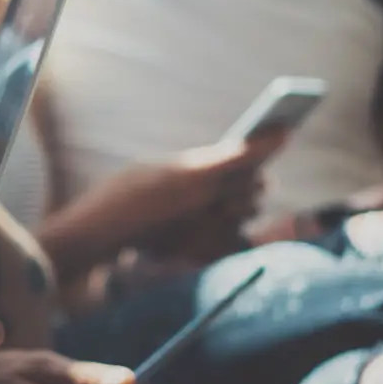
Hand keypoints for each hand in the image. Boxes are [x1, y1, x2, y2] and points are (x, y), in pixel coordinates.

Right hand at [100, 135, 281, 239]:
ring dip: (245, 202)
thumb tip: (225, 168)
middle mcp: (206, 202)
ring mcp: (208, 230)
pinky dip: (235, 230)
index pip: (247, 154)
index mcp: (194, 174)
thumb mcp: (156, 168)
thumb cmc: (121, 195)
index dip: (270, 141)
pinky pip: (238, 239)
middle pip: (255, 184)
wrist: (98, 235)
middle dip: (256, 175)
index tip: (284, 130)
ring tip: (234, 196)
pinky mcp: (205, 253)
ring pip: (248, 211)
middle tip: (256, 170)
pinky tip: (224, 224)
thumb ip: (194, 167)